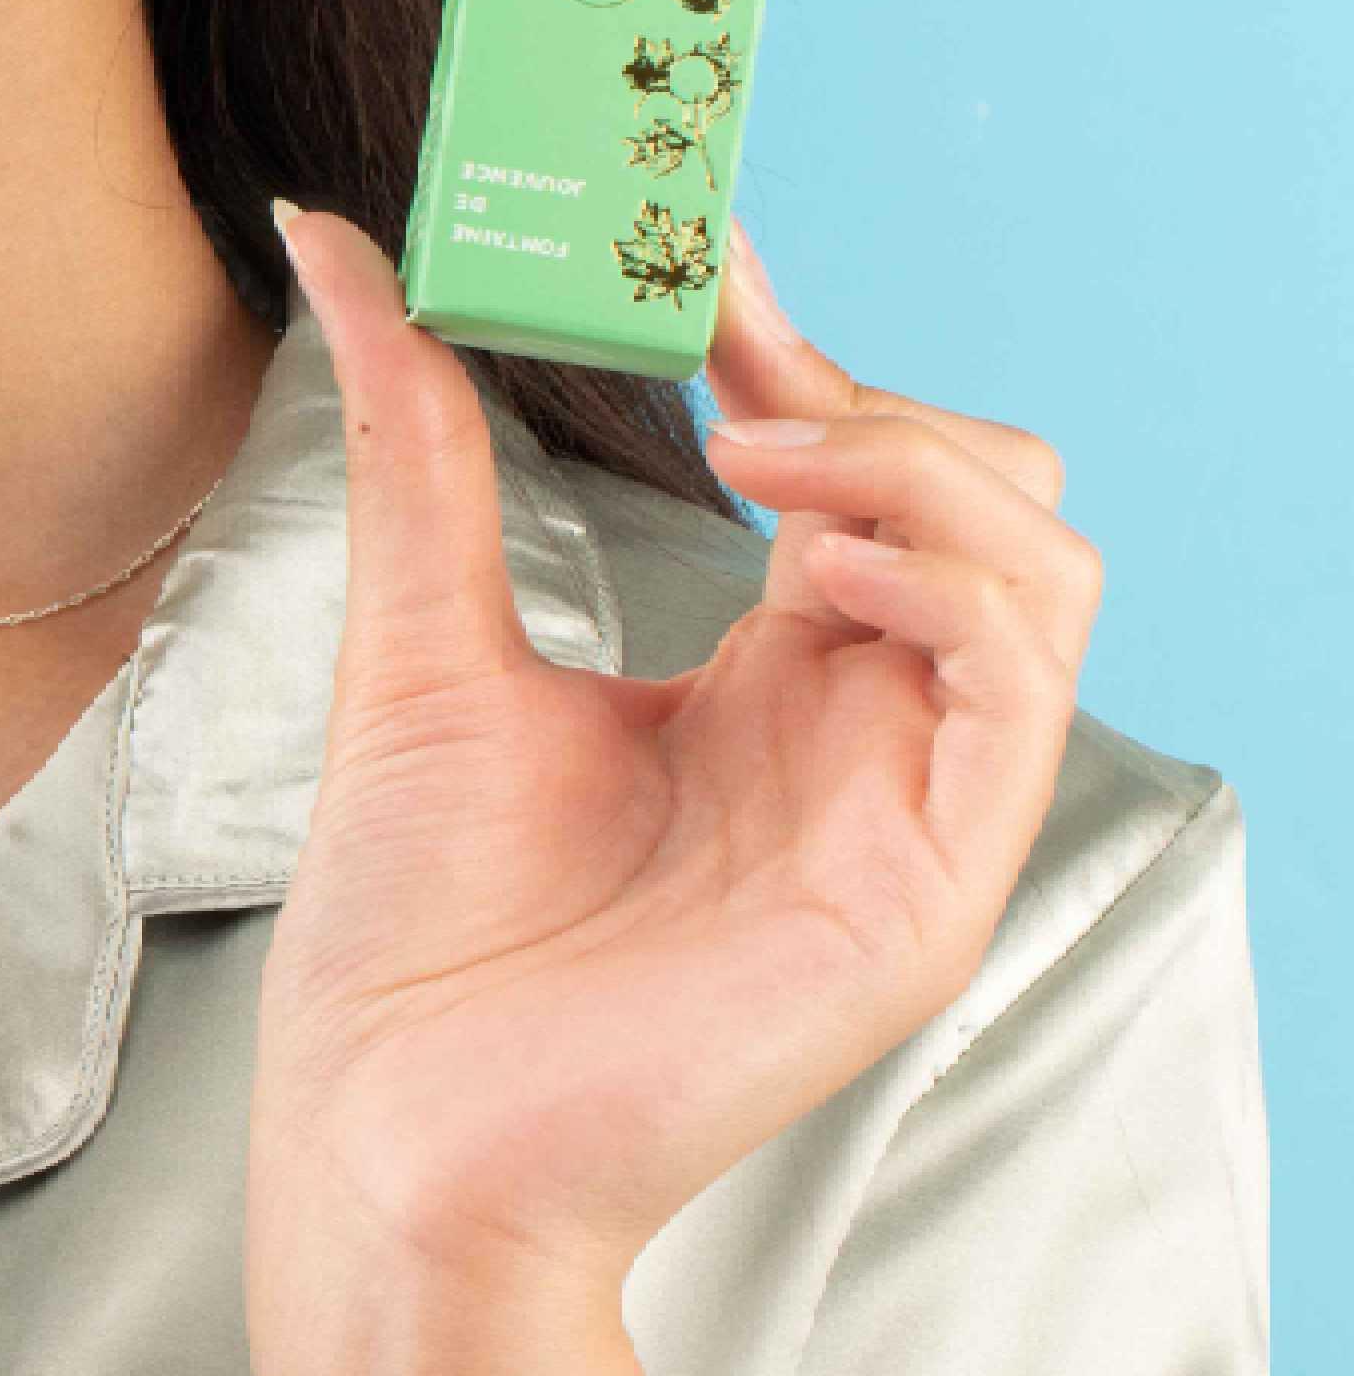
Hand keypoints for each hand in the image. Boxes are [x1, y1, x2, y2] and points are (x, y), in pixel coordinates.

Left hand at [245, 203, 1104, 1316]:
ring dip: (922, 475)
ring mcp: (906, 817)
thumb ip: (414, 435)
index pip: (863, 476)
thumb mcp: (417, 631)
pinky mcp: (922, 896)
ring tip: (764, 468)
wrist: (389, 1130)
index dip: (803, 353)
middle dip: (885, 403)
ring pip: (1041, 573)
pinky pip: (1020, 696)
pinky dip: (946, 591)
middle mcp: (861, 736)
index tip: (703, 264)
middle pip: (995, 504)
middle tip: (734, 382)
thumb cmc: (410, 930)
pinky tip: (813, 573)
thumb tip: (334, 246)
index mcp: (772, 683)